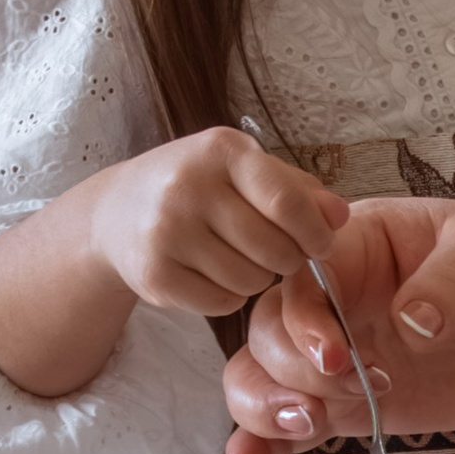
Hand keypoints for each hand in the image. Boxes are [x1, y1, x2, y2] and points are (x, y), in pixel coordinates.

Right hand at [84, 128, 346, 318]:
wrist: (115, 212)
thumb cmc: (197, 186)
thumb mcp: (245, 170)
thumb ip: (299, 189)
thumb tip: (339, 216)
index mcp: (221, 150)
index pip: (287, 202)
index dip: (315, 232)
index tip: (320, 243)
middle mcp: (188, 186)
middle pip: (274, 249)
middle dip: (288, 258)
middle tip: (277, 252)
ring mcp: (166, 232)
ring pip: (250, 280)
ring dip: (257, 278)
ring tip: (239, 258)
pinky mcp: (154, 275)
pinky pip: (221, 303)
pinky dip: (229, 296)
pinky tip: (213, 273)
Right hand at [220, 197, 454, 453]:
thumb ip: (453, 283)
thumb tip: (413, 321)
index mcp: (354, 247)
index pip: (301, 279)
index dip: (305, 321)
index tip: (338, 358)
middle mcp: (328, 300)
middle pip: (269, 333)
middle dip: (298, 370)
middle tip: (363, 387)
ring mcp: (330, 356)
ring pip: (261, 378)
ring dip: (267, 409)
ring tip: (309, 426)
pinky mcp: (343, 404)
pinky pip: (288, 425)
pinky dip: (264, 447)